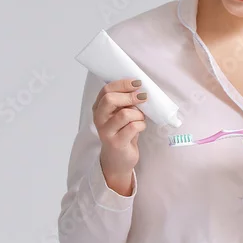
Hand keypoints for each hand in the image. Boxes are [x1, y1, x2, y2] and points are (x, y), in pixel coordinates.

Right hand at [93, 78, 147, 194]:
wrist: (118, 160)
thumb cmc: (123, 133)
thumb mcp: (122, 115)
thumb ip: (125, 103)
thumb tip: (139, 88)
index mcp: (99, 108)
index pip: (106, 90)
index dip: (123, 84)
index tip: (137, 83)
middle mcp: (99, 118)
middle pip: (110, 99)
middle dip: (130, 96)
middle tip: (143, 97)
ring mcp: (106, 131)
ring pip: (125, 114)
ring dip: (138, 114)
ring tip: (140, 119)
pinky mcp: (116, 142)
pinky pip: (133, 127)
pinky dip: (142, 125)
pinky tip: (141, 128)